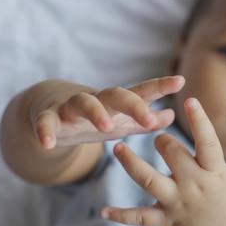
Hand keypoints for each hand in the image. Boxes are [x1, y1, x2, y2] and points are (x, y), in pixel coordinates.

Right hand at [32, 76, 184, 147]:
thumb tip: (172, 115)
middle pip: (116, 95)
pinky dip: (45, 131)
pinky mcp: (49, 117)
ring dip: (95, 113)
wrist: (51, 112)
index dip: (160, 86)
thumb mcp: (122, 122)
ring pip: (83, 103)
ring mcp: (71, 106)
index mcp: (118, 103)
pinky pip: (46, 122)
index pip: (142, 91)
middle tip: (147, 118)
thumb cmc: (95, 118)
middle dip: (132, 105)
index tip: (180, 81)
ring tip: (106, 127)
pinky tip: (47, 144)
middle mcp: (97, 100)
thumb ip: (146, 121)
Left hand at [102, 98, 225, 225]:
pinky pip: (141, 219)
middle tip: (157, 135)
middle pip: (172, 156)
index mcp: (215, 173)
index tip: (190, 101)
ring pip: (149, 181)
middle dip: (163, 140)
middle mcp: (195, 187)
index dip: (199, 121)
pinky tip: (104, 211)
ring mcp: (178, 204)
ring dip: (131, 164)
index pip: (207, 142)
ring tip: (118, 148)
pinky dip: (121, 216)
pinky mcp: (167, 222)